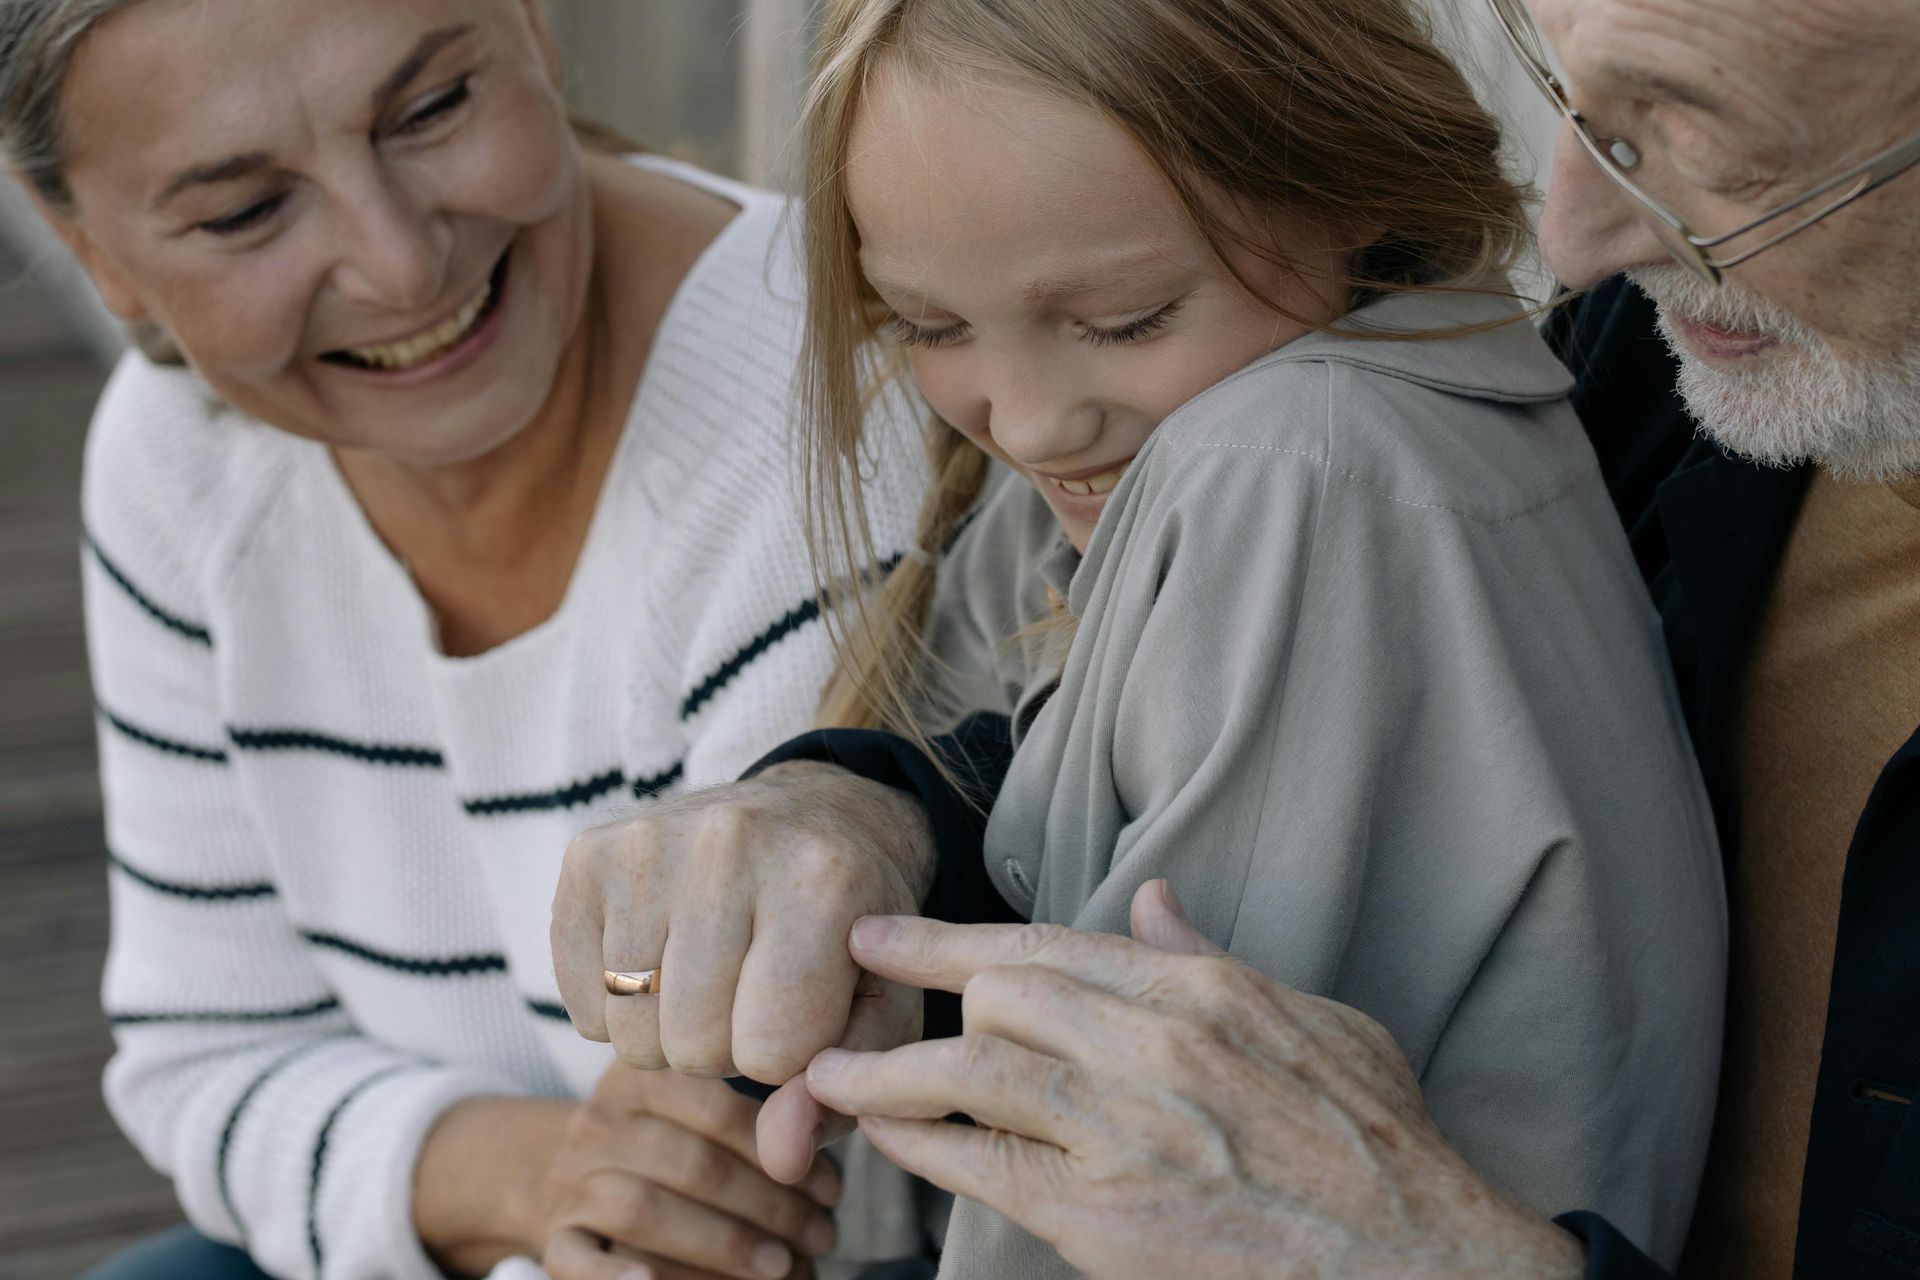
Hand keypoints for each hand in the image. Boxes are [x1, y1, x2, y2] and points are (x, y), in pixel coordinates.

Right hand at [413, 1069, 839, 1279]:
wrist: (551, 1173)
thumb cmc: (662, 1143)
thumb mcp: (696, 1111)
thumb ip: (759, 1118)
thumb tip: (821, 1132)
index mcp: (641, 1077)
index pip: (717, 1106)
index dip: (781, 1150)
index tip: (830, 1189)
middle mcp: (599, 1122)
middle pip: (691, 1162)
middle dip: (769, 1204)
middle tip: (822, 1234)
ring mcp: (571, 1182)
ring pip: (644, 1207)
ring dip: (722, 1242)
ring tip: (781, 1265)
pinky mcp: (554, 1241)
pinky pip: (578, 1261)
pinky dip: (615, 1277)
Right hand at [551, 762, 933, 1089]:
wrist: (816, 816)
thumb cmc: (852, 925)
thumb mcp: (881, 1004)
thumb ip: (842, 1090)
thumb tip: (782, 1159)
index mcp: (821, 879)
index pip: (774, 1050)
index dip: (791, 1057)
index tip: (805, 1010)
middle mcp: (729, 845)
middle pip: (695, 1044)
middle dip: (728, 1048)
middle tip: (753, 994)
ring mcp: (649, 843)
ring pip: (632, 1032)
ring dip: (671, 1035)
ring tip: (711, 982)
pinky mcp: (588, 853)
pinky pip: (580, 1000)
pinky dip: (617, 1009)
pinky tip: (662, 963)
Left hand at [802, 881, 1586, 1279]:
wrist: (1418, 1259)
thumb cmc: (1375, 1142)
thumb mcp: (1313, 1019)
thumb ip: (1213, 959)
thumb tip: (1151, 899)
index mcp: (1198, 991)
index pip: (1045, 943)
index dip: (949, 939)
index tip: (884, 935)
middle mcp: (1153, 1044)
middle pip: (995, 992)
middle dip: (914, 994)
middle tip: (850, 995)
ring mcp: (1126, 1130)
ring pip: (970, 1069)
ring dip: (884, 1071)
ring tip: (825, 1073)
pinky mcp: (1107, 1217)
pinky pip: (986, 1165)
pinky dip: (922, 1146)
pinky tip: (884, 1136)